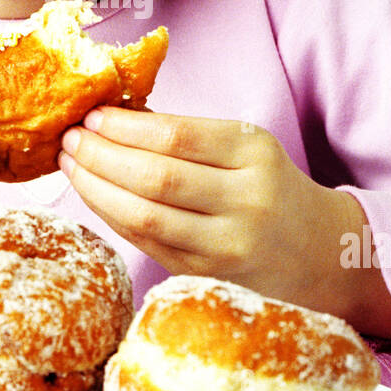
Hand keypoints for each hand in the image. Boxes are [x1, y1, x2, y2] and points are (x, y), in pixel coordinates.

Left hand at [58, 107, 390, 338]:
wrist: (323, 255)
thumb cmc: (271, 189)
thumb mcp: (247, 149)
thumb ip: (188, 135)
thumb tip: (111, 115)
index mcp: (255, 154)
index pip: (177, 136)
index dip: (125, 127)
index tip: (92, 116)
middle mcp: (246, 200)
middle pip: (155, 177)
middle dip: (100, 156)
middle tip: (68, 139)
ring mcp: (227, 244)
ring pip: (144, 216)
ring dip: (96, 188)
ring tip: (71, 164)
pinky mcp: (208, 275)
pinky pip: (146, 242)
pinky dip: (111, 216)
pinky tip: (93, 195)